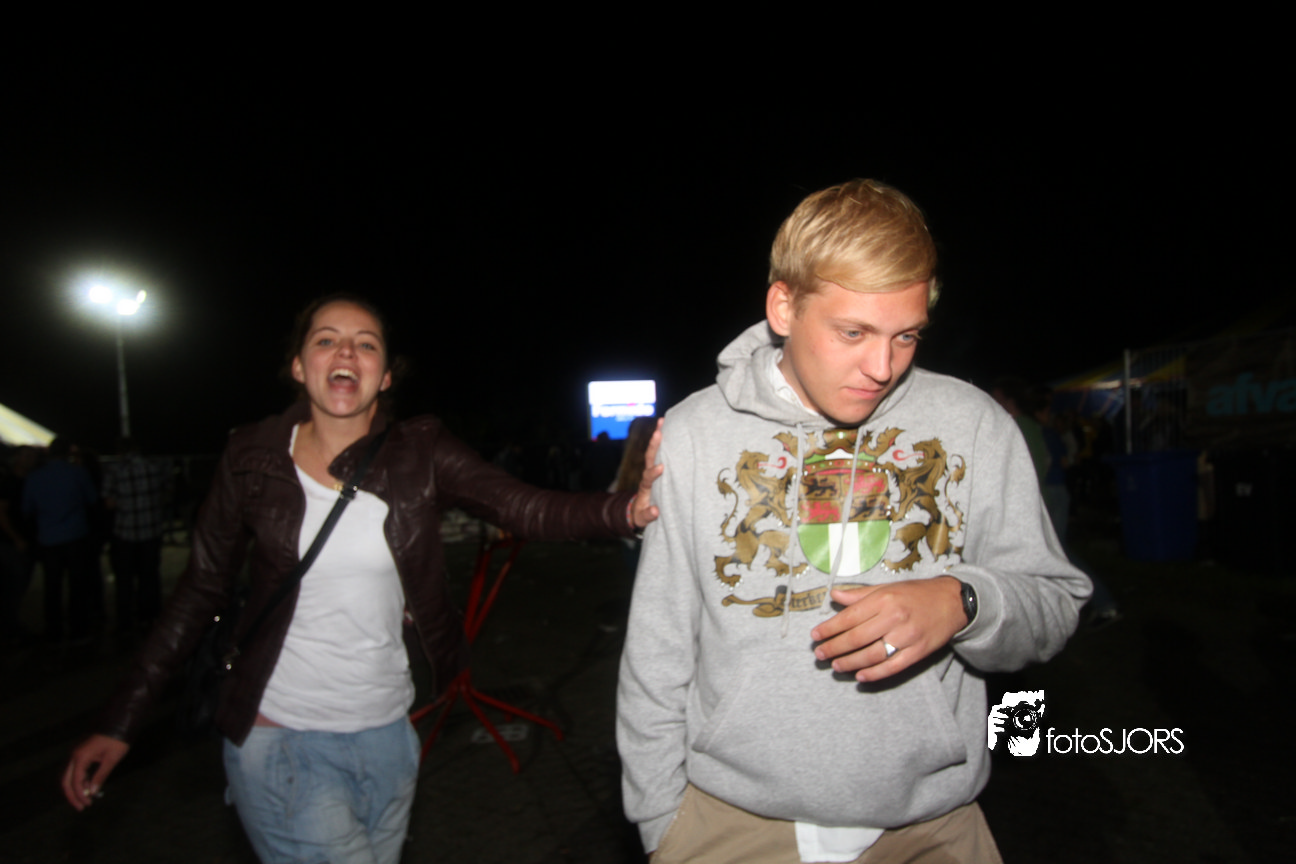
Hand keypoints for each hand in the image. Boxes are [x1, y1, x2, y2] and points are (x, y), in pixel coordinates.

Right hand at [62, 734, 129, 810]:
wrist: (119, 723)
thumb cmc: (117, 740)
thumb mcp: (111, 760)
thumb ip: (100, 776)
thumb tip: (93, 792)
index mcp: (81, 757)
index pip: (75, 781)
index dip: (80, 795)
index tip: (88, 804)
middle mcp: (74, 756)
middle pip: (66, 780)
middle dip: (72, 795)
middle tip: (81, 807)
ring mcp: (76, 754)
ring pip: (68, 776)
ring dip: (75, 788)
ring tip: (85, 799)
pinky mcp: (80, 753)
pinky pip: (75, 770)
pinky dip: (80, 780)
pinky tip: (89, 787)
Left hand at [631, 419, 664, 529]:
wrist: (638, 509)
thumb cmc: (642, 514)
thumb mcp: (643, 518)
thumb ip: (648, 515)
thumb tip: (655, 511)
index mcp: (645, 487)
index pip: (648, 477)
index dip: (653, 473)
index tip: (660, 468)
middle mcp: (647, 475)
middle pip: (649, 458)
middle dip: (653, 446)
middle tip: (658, 433)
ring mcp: (652, 470)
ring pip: (654, 452)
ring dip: (657, 437)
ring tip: (662, 422)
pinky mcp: (657, 467)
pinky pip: (660, 452)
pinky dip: (662, 440)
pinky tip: (668, 427)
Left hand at [809, 576, 965, 681]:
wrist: (953, 601)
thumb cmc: (916, 593)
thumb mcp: (887, 587)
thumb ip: (859, 594)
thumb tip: (834, 595)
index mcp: (884, 599)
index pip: (849, 617)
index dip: (829, 628)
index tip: (815, 636)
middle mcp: (894, 617)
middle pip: (857, 638)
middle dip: (834, 648)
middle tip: (820, 654)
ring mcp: (907, 636)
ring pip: (872, 655)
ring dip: (850, 663)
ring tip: (836, 666)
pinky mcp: (918, 652)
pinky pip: (893, 666)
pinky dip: (875, 674)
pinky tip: (860, 676)